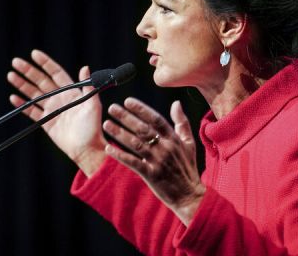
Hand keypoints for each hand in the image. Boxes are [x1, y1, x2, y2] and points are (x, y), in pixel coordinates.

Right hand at [7, 49, 106, 175]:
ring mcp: (52, 110)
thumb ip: (88, 87)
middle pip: (41, 81)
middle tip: (15, 62)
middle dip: (28, 71)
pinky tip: (13, 97)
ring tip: (11, 75)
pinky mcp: (46, 122)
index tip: (34, 54)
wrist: (87, 149)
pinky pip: (32, 111)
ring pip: (34, 94)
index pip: (55, 73)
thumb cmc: (93, 127)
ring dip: (22, 84)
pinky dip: (22, 105)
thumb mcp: (93, 105)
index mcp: (71, 92)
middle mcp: (60, 98)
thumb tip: (85, 67)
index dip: (45, 63)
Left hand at [102, 97, 205, 225]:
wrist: (190, 196)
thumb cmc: (187, 168)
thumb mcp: (189, 143)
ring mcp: (159, 161)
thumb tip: (176, 103)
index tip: (127, 101)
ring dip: (120, 134)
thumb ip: (182, 123)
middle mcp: (166, 147)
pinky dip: (121, 155)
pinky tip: (109, 148)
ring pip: (136, 144)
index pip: (156, 119)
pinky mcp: (152, 175)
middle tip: (112, 108)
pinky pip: (134, 163)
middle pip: (143, 129)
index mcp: (174, 139)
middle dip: (126, 117)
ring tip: (107, 125)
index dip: (141, 109)